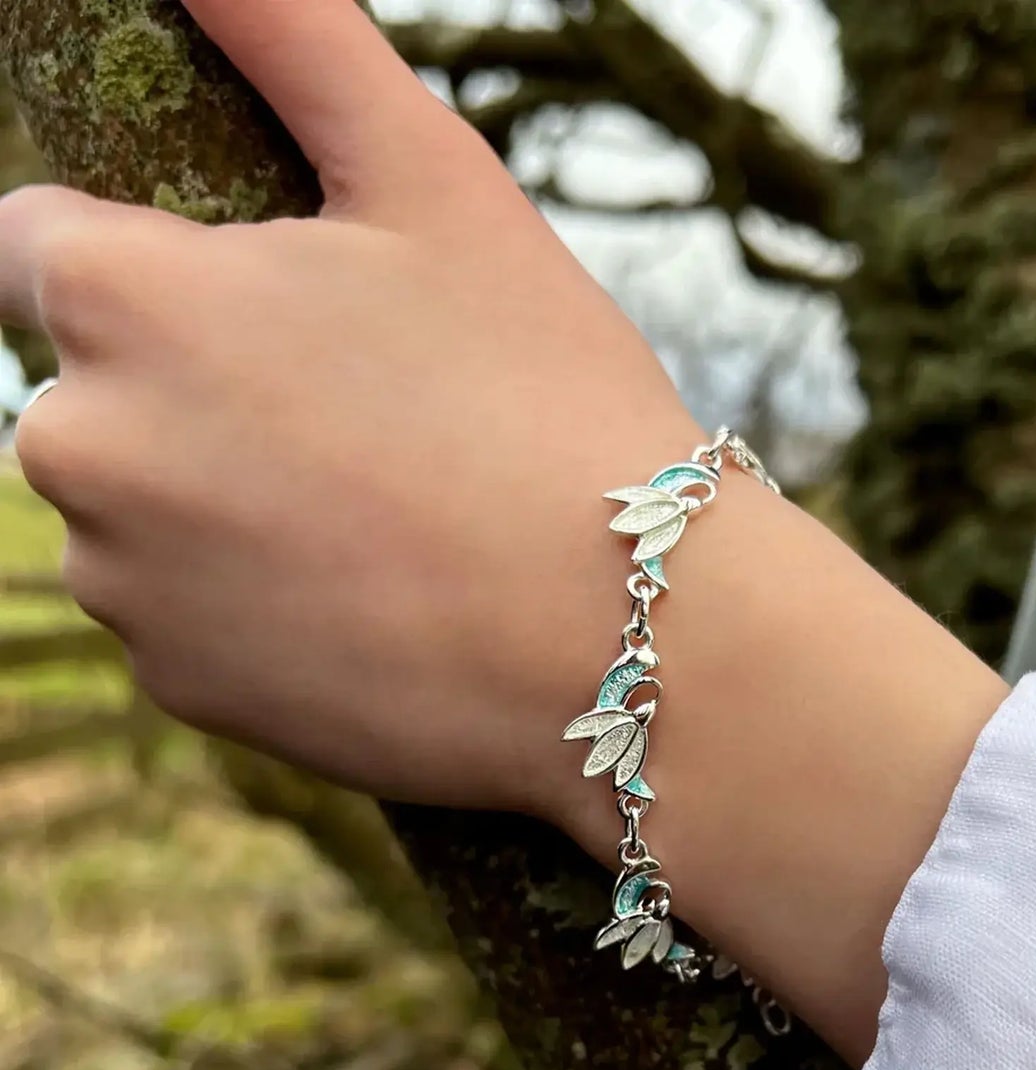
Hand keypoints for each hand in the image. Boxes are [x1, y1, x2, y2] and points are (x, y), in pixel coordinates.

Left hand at [0, 0, 1009, 1063]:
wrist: (631, 640)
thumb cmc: (546, 401)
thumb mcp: (436, 183)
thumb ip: (292, 35)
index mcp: (118, 298)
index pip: (47, 240)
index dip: (170, 261)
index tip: (285, 308)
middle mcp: (77, 448)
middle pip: (101, 385)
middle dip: (200, 387)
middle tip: (369, 423)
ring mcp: (127, 588)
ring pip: (144, 510)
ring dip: (227, 501)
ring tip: (384, 519)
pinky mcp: (184, 690)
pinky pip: (189, 621)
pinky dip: (256, 608)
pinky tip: (375, 602)